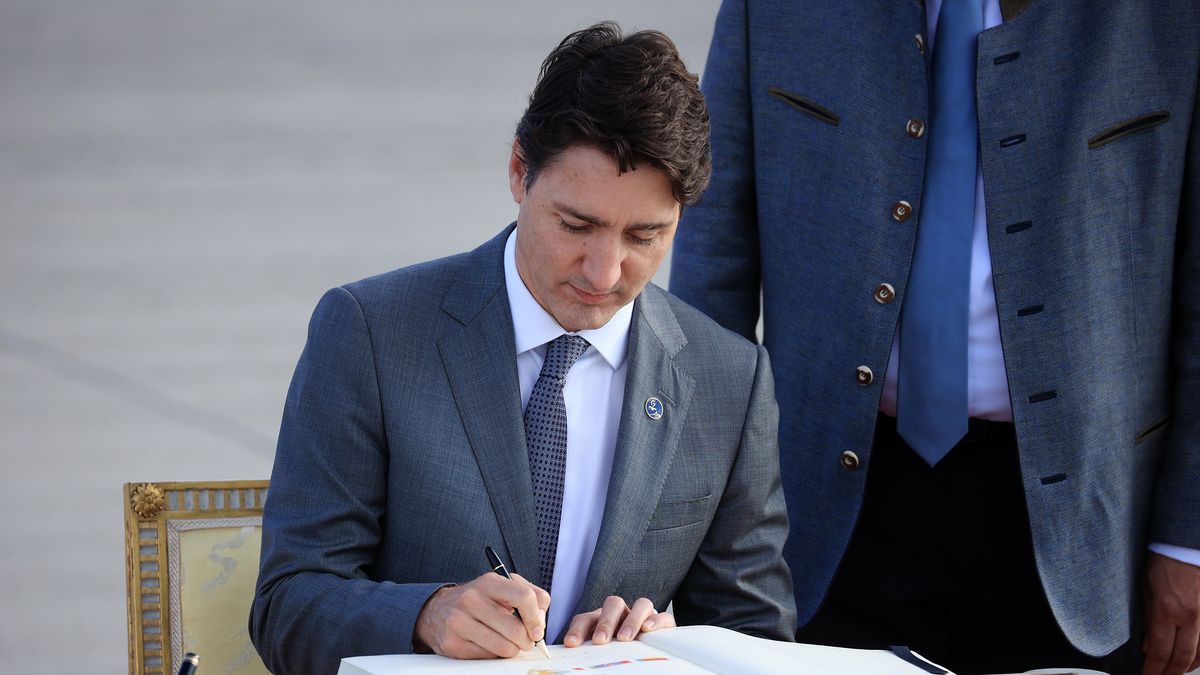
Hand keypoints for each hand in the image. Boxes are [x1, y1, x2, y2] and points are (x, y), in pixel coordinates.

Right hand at [413, 572, 549, 658]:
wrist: (436, 611)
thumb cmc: (478, 600)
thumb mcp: (502, 587)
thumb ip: (530, 596)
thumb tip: (541, 620)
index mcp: (489, 582)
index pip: (524, 597)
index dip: (536, 618)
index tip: (538, 631)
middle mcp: (472, 599)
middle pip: (515, 629)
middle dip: (527, 641)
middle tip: (526, 642)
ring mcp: (459, 621)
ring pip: (503, 647)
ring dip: (512, 650)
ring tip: (509, 644)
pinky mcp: (452, 643)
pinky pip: (487, 657)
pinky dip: (494, 655)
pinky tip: (489, 645)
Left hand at [563, 596, 674, 646]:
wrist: (648, 657)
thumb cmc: (618, 656)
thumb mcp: (601, 655)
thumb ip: (591, 654)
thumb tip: (574, 660)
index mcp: (602, 621)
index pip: (587, 618)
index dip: (578, 629)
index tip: (571, 644)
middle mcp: (623, 615)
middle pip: (613, 604)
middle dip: (606, 622)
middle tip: (600, 640)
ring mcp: (644, 617)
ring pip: (641, 604)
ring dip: (632, 619)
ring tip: (624, 638)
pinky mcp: (664, 624)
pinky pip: (664, 616)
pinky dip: (656, 620)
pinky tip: (647, 630)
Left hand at [1143, 553, 1199, 674]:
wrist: (1186, 546)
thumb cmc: (1163, 563)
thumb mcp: (1145, 590)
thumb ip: (1147, 619)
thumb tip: (1147, 646)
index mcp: (1167, 611)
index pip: (1159, 651)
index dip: (1153, 670)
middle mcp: (1190, 618)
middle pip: (1181, 658)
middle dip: (1168, 673)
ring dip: (1186, 667)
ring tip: (1173, 672)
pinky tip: (1194, 660)